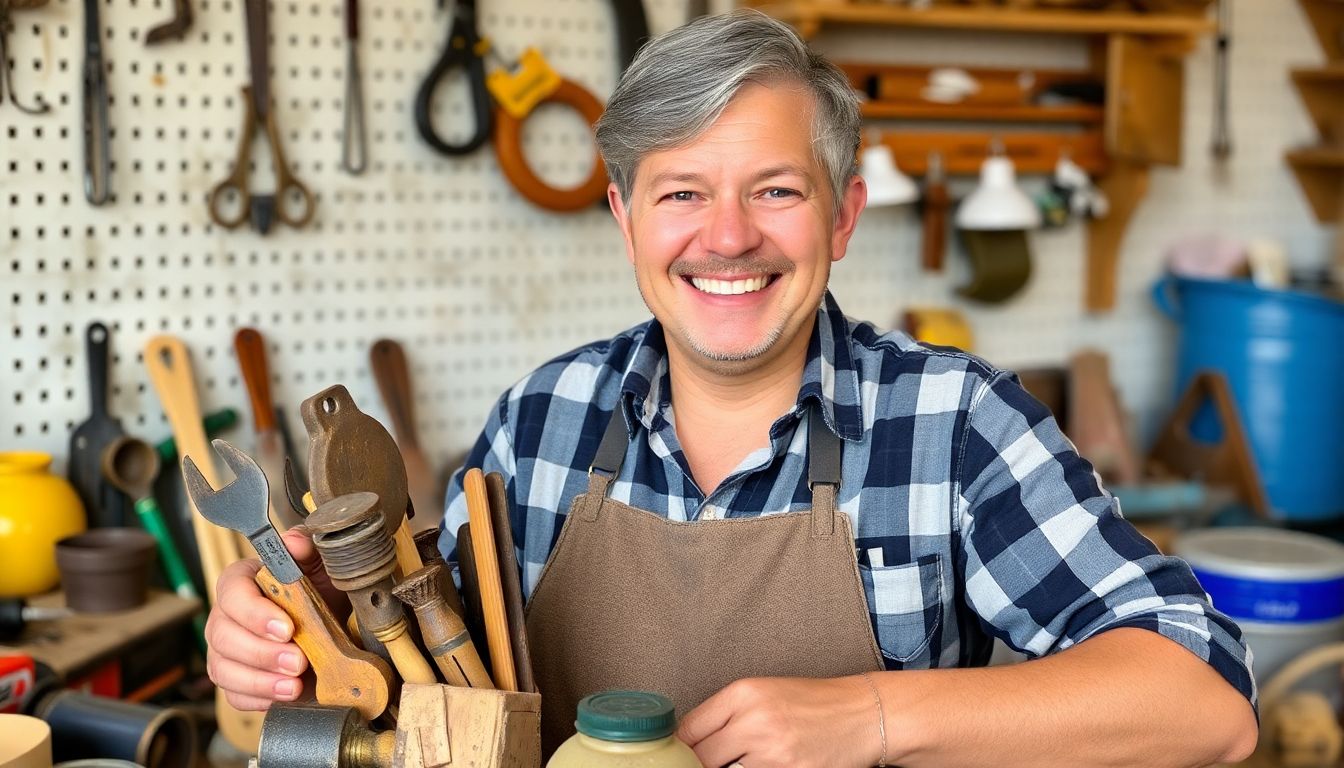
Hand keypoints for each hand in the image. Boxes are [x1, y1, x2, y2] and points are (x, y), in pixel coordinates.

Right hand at [204, 527, 347, 709]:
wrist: (332, 630)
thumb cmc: (319, 594)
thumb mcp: (320, 567)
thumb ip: (306, 550)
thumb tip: (294, 541)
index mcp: (242, 583)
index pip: (231, 592)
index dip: (255, 612)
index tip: (287, 628)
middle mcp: (226, 616)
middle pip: (222, 636)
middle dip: (261, 652)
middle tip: (298, 660)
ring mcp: (227, 651)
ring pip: (223, 668)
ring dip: (260, 680)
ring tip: (294, 684)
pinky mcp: (236, 680)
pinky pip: (233, 695)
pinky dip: (259, 698)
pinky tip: (283, 696)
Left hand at [677, 676, 880, 767]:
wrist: (864, 714)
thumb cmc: (815, 702)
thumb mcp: (765, 693)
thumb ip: (726, 713)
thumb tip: (688, 740)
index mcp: (744, 693)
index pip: (689, 730)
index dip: (681, 748)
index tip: (680, 755)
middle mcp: (755, 721)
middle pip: (701, 759)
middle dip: (702, 764)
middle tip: (713, 761)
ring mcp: (773, 754)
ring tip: (751, 758)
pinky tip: (766, 765)